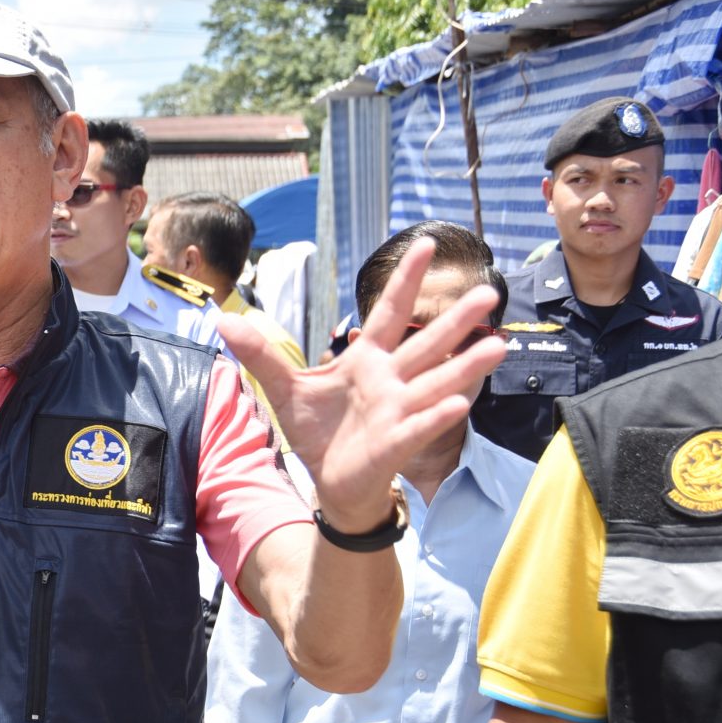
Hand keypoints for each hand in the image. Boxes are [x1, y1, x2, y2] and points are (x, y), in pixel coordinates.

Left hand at [221, 237, 503, 531]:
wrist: (329, 480)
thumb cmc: (319, 431)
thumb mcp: (285, 388)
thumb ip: (261, 355)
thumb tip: (225, 322)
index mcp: (366, 360)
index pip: (388, 312)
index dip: (405, 279)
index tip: (424, 242)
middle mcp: (391, 380)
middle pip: (427, 344)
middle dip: (456, 320)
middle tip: (488, 292)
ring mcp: (398, 410)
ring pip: (438, 382)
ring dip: (466, 364)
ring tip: (497, 344)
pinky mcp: (396, 443)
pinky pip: (419, 426)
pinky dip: (437, 416)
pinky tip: (458, 404)